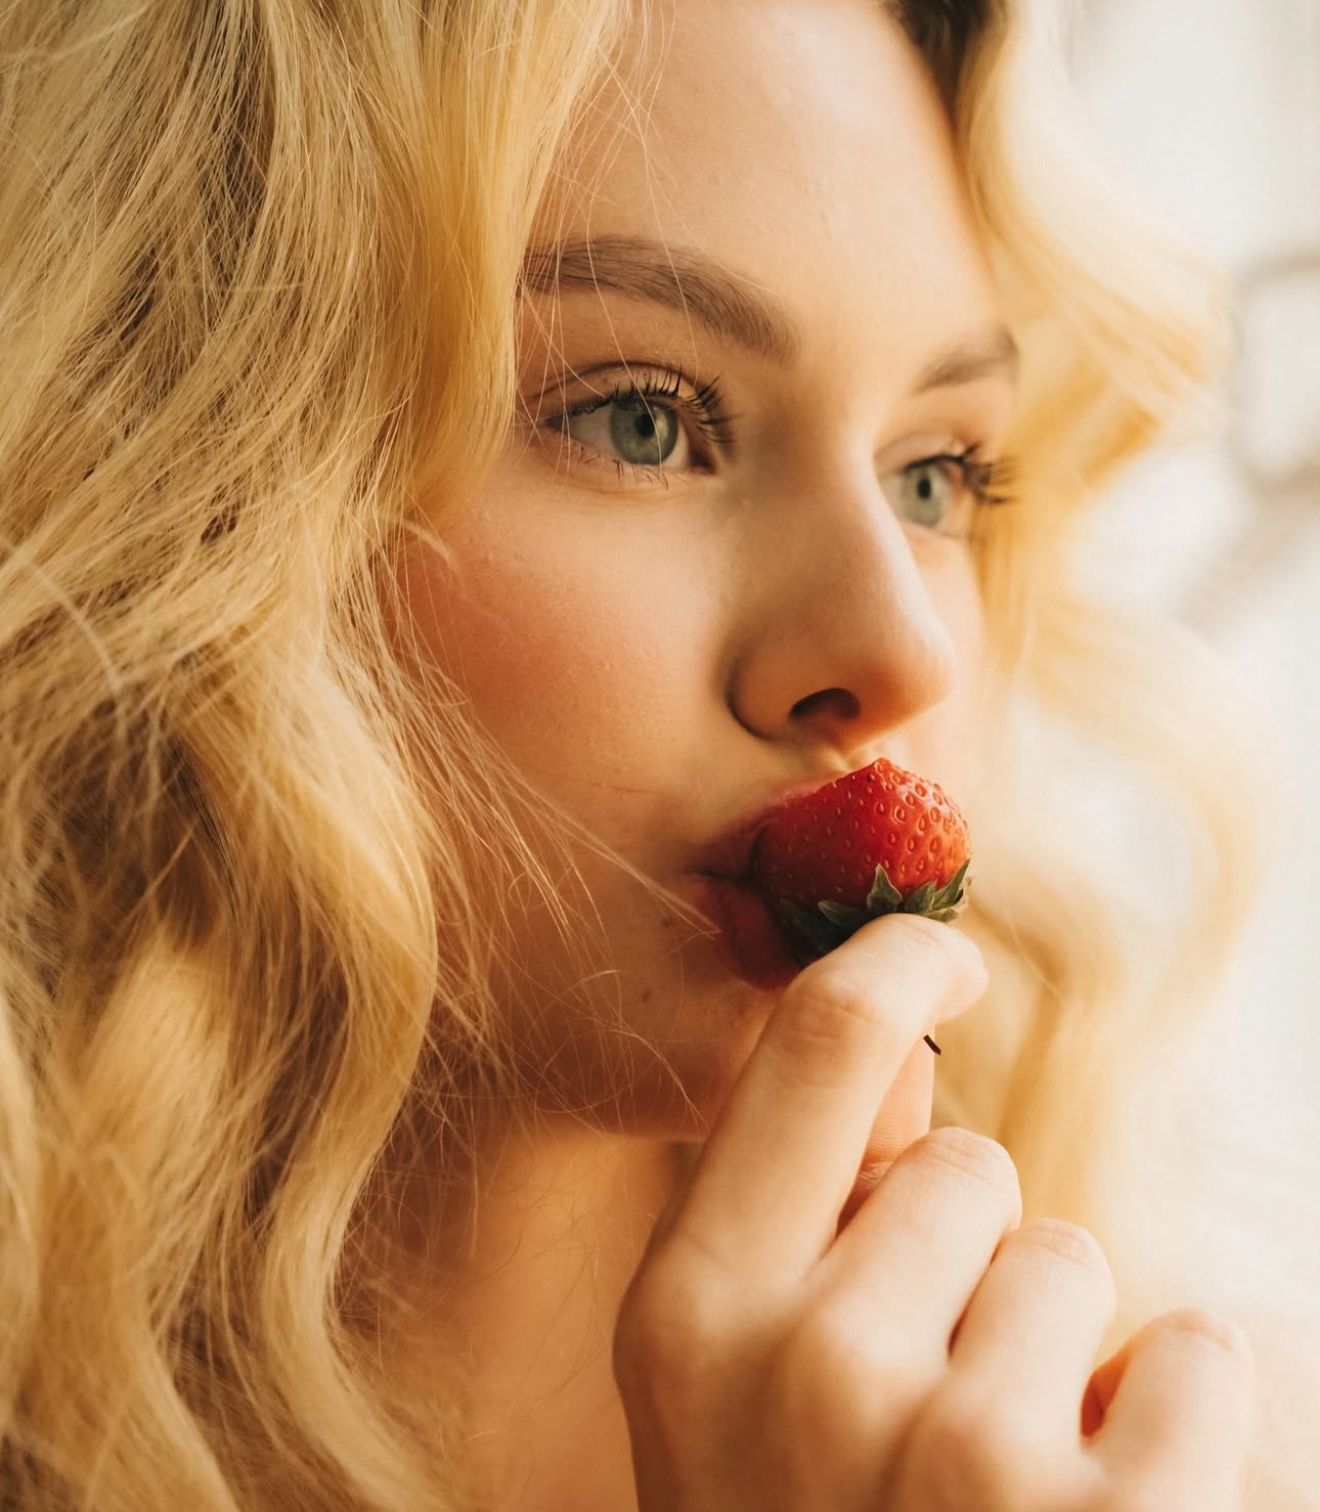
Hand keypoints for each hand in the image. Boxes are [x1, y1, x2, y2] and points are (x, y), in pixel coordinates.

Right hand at [612, 915, 1254, 1510]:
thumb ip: (790, 1225)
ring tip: (995, 1490)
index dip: (896, 963)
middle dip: (968, 1254)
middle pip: (964, 1167)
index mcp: (691, 1317)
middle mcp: (807, 1370)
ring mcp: (955, 1457)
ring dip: (1060, 1352)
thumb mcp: (732, 1398)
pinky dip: (1176, 1423)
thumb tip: (893, 1044)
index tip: (940, 957)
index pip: (817, 1044)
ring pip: (1072, 1259)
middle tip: (922, 1404)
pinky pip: (1200, 1353)